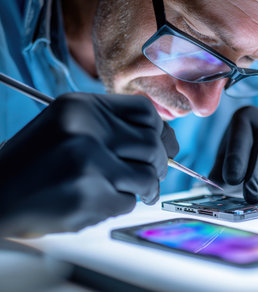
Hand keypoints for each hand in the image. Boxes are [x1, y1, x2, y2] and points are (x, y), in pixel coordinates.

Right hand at [0, 93, 177, 236]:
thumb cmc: (38, 161)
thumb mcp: (70, 125)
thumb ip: (113, 125)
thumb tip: (165, 140)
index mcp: (82, 107)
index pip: (146, 112)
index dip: (160, 132)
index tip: (162, 146)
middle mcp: (86, 130)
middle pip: (152, 145)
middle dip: (159, 165)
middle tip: (152, 175)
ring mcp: (88, 163)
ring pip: (146, 177)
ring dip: (145, 189)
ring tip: (130, 191)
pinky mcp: (88, 197)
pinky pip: (128, 202)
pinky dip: (120, 205)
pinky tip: (99, 201)